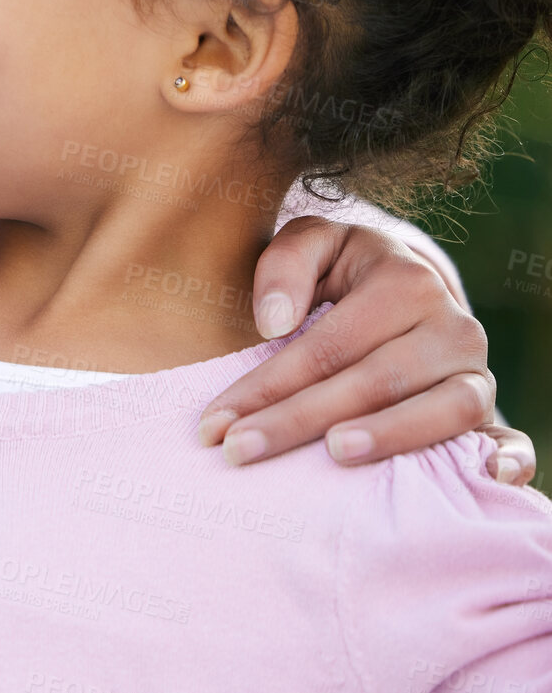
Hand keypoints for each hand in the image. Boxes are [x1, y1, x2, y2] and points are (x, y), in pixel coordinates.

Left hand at [199, 216, 536, 483]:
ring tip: (335, 456)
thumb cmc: (341, 271)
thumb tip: (274, 322)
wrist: (402, 286)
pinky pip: (508, 437)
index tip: (215, 423)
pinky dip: (507, 457)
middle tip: (239, 452)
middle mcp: (450, 326)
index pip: (325, 344)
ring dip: (390, 437)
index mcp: (404, 282)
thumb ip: (285, 264)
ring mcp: (475, 370)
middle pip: (371, 381)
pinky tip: (489, 477)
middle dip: (298, 422)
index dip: (266, 386)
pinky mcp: (488, 406)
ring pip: (441, 411)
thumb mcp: (312, 245)